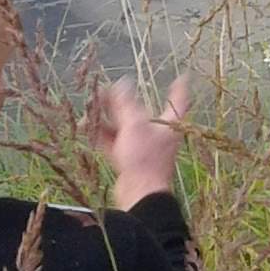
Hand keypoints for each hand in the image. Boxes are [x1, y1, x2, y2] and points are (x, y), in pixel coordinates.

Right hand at [87, 75, 190, 210]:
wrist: (139, 194)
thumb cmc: (145, 159)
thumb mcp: (135, 125)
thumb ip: (126, 104)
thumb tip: (122, 83)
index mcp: (170, 123)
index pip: (178, 101)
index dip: (179, 88)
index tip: (182, 76)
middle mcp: (158, 134)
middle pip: (140, 111)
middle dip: (120, 102)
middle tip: (104, 90)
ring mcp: (143, 148)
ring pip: (124, 127)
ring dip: (106, 118)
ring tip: (89, 109)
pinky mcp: (129, 160)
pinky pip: (114, 142)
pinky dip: (103, 135)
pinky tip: (87, 128)